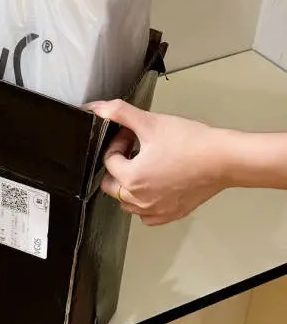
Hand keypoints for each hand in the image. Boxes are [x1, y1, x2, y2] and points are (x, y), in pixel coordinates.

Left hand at [87, 99, 231, 225]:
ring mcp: (156, 210)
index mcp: (131, 178)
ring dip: (128, 185)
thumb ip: (120, 113)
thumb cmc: (192, 143)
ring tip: (145, 165)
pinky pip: (146, 215)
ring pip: (126, 202)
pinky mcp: (171, 214)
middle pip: (111, 184)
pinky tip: (155, 184)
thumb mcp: (150, 122)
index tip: (131, 135)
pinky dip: (144, 202)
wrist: (225, 159)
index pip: (108, 161)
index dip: (117, 144)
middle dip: (118, 166)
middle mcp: (140, 199)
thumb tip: (98, 107)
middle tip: (135, 150)